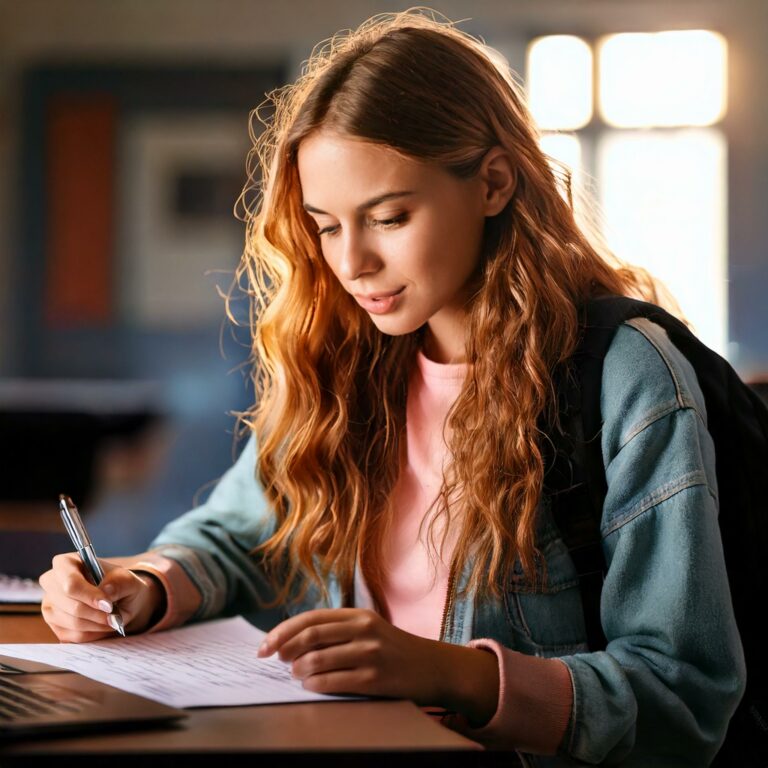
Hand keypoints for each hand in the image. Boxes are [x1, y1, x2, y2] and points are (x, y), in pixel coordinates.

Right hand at [39, 553, 163, 641]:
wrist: (121, 601)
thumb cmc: (120, 585)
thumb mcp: (128, 579)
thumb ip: (119, 582)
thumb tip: (106, 591)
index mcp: (66, 563)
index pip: (70, 582)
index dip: (89, 595)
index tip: (108, 605)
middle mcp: (52, 583)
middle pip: (70, 605)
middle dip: (96, 613)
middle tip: (115, 616)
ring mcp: (50, 605)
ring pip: (72, 622)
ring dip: (97, 624)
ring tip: (112, 619)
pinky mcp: (55, 625)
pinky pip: (73, 636)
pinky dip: (93, 634)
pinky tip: (103, 625)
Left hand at [256, 608, 499, 723]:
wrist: (433, 667)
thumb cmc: (394, 650)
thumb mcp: (369, 630)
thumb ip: (337, 631)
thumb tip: (291, 643)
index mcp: (358, 615)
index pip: (310, 619)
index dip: (282, 631)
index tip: (264, 646)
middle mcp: (363, 629)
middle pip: (309, 636)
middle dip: (283, 649)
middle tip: (274, 661)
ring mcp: (369, 654)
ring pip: (317, 659)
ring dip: (298, 670)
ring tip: (296, 675)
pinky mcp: (375, 678)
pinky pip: (333, 681)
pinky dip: (315, 684)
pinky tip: (310, 685)